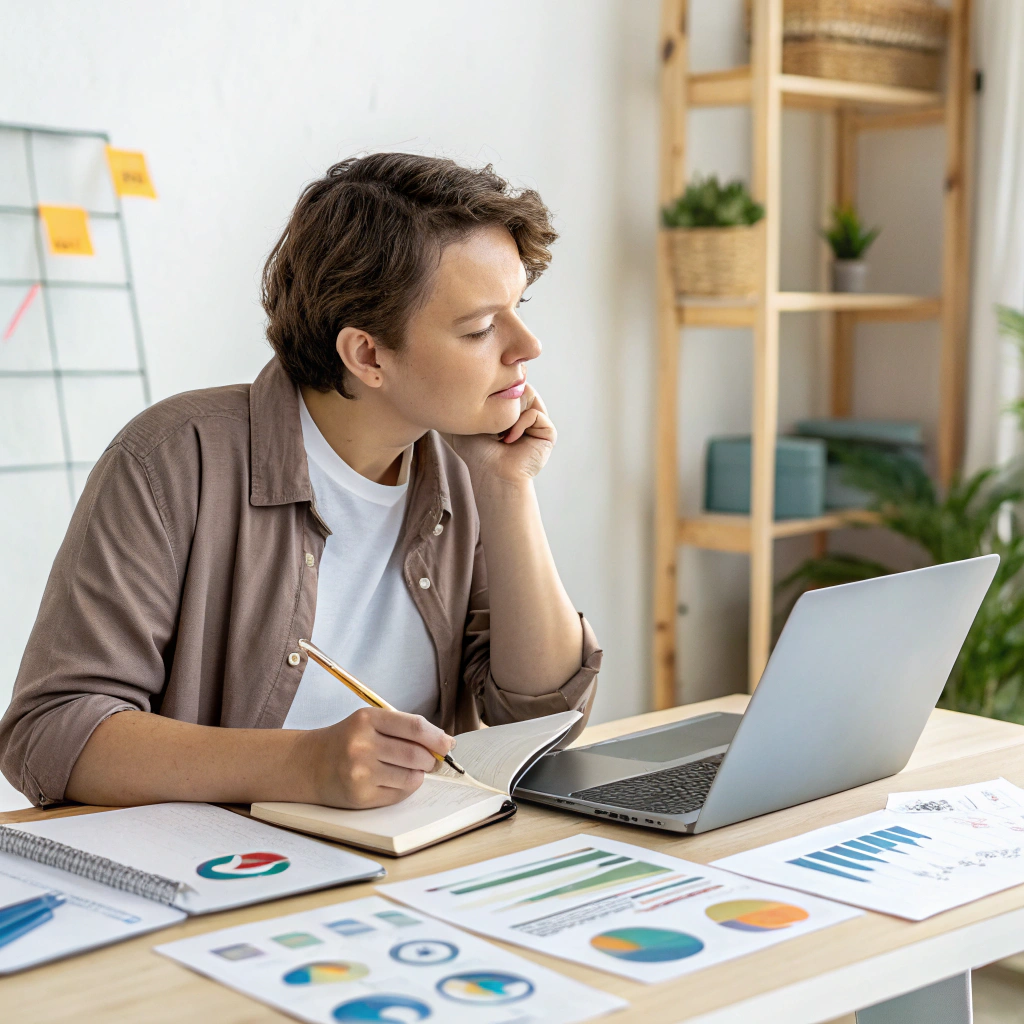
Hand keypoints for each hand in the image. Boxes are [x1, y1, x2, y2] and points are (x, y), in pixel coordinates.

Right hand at [300, 707, 455, 808]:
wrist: (309, 764)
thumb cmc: (346, 740)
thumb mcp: (368, 722)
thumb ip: (403, 729)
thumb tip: (443, 744)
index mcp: (366, 719)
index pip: (415, 727)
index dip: (437, 737)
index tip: (448, 743)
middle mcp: (362, 745)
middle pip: (417, 754)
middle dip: (432, 759)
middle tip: (432, 760)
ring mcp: (360, 773)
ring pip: (412, 777)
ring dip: (419, 775)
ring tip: (411, 769)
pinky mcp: (361, 796)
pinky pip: (399, 794)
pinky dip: (405, 788)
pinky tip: (394, 780)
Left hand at [451, 384, 555, 486]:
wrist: (490, 472)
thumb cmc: (476, 450)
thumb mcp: (471, 416)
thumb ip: (474, 394)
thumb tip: (468, 375)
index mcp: (510, 410)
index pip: (507, 383)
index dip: (495, 390)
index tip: (481, 408)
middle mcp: (525, 414)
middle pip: (518, 386)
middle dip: (502, 399)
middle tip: (490, 420)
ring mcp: (538, 423)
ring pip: (527, 395)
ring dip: (510, 412)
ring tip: (498, 431)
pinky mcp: (548, 433)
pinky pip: (535, 414)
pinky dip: (519, 424)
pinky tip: (508, 440)